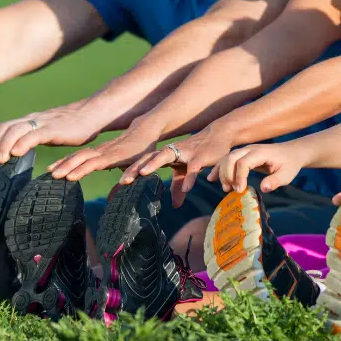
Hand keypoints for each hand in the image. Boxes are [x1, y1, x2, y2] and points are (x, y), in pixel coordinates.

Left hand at [0, 103, 102, 166]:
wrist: (94, 113)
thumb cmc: (75, 126)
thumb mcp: (50, 131)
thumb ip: (36, 138)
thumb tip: (22, 152)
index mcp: (30, 121)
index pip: (3, 128)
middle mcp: (32, 119)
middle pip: (3, 128)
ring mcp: (42, 123)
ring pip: (14, 131)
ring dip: (3, 146)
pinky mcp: (54, 129)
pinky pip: (33, 135)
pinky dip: (21, 144)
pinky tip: (16, 154)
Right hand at [45, 117, 168, 181]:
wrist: (144, 130)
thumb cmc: (144, 149)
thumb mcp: (142, 162)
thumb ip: (134, 172)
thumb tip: (125, 183)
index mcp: (115, 155)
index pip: (96, 163)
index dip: (83, 169)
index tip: (70, 177)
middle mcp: (104, 151)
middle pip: (83, 158)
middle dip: (68, 166)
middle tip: (54, 176)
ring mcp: (99, 150)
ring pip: (79, 156)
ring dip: (64, 163)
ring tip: (50, 172)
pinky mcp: (97, 150)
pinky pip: (79, 155)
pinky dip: (66, 160)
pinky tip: (56, 167)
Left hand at [117, 126, 236, 205]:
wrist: (220, 135)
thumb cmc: (199, 152)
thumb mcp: (186, 170)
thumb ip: (178, 185)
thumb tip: (174, 205)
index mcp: (166, 155)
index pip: (145, 162)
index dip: (132, 171)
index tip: (120, 184)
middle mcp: (172, 151)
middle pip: (149, 157)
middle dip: (135, 168)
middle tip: (122, 181)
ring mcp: (185, 152)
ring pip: (165, 155)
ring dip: (153, 163)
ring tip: (143, 174)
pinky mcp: (200, 157)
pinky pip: (193, 168)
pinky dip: (189, 178)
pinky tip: (186, 190)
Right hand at [208, 142, 307, 193]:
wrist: (292, 153)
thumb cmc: (290, 164)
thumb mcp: (287, 175)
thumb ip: (275, 181)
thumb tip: (263, 188)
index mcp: (261, 152)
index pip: (244, 162)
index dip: (239, 176)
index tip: (239, 191)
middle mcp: (250, 149)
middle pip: (231, 157)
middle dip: (227, 174)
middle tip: (230, 190)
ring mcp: (245, 150)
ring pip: (227, 158)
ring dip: (222, 172)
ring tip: (225, 188)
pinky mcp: (242, 155)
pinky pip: (226, 159)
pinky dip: (219, 168)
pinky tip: (212, 178)